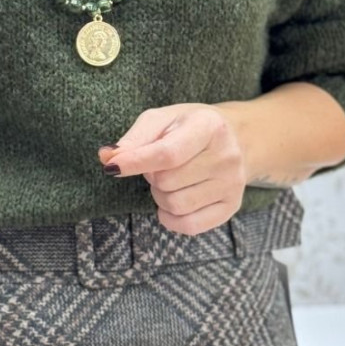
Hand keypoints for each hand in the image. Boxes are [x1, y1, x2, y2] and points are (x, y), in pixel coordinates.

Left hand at [97, 102, 248, 235]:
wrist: (237, 137)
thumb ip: (134, 138)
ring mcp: (232, 184)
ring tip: (171, 179)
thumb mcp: (162, 119)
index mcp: (209, 126)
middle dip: (152, 176)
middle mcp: (226, 156)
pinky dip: (171, 217)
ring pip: (175, 205)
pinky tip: (173, 201)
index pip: (167, 154)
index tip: (112, 167)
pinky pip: (189, 226)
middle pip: (167, 182)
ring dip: (161, 196)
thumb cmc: (189, 127)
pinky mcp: (232, 206)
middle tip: (160, 165)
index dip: (135, 163)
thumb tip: (107, 158)